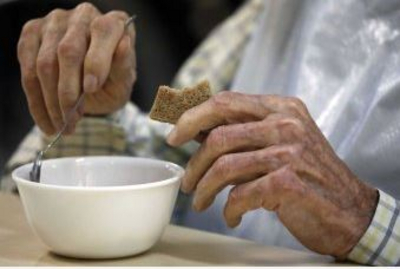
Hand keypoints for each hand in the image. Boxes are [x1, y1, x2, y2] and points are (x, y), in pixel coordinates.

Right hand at [17, 3, 135, 134]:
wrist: (96, 85)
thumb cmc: (113, 79)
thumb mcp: (124, 79)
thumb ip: (124, 65)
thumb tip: (124, 45)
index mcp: (113, 22)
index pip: (102, 33)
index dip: (95, 61)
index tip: (91, 88)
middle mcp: (83, 16)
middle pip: (68, 51)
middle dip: (69, 91)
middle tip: (73, 119)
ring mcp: (55, 23)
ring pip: (44, 63)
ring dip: (51, 101)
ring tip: (63, 124)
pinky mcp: (33, 35)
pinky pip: (28, 70)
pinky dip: (36, 101)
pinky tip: (47, 120)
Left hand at [167, 91, 377, 257]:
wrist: (350, 209)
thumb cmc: (308, 176)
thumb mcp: (279, 144)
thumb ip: (243, 134)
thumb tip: (196, 131)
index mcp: (281, 108)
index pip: (225, 102)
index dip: (192, 117)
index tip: (174, 135)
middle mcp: (286, 124)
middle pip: (218, 135)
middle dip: (194, 162)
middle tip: (187, 182)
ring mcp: (289, 152)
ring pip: (224, 166)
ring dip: (204, 189)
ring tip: (200, 202)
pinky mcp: (289, 182)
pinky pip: (241, 194)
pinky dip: (229, 209)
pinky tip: (230, 216)